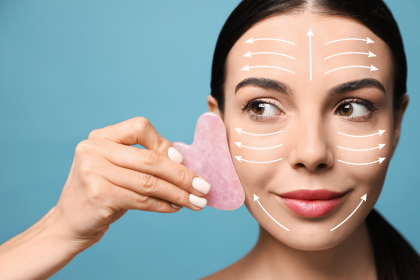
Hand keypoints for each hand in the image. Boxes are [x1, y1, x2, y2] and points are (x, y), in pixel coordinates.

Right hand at [51, 117, 210, 249]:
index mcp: (100, 136)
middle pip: (149, 159)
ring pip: (149, 182)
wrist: (69, 224)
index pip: (139, 127)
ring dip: (178, 193)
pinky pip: (142, 199)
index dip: (164, 143)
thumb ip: (143, 161)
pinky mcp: (98, 194)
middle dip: (182, 175)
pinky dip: (163, 204)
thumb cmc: (101, 193)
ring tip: (197, 202)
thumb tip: (186, 164)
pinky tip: (176, 207)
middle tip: (204, 187)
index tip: (183, 159)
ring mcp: (93, 171)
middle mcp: (94, 149)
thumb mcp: (118, 169)